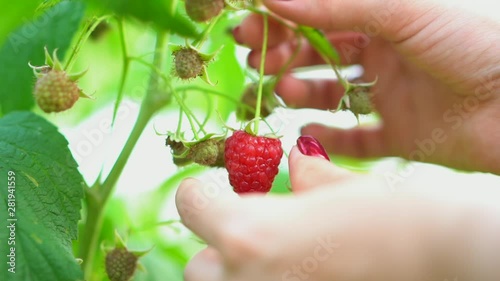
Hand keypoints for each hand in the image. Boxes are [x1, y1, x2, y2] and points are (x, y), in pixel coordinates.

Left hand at [176, 147, 499, 280]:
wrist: (443, 261)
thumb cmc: (394, 220)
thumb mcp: (341, 188)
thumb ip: (306, 177)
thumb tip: (298, 163)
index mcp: (250, 235)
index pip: (190, 205)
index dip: (204, 193)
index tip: (218, 190)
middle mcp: (244, 280)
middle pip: (198, 266)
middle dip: (219, 247)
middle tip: (254, 234)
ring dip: (237, 271)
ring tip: (280, 257)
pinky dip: (266, 279)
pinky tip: (302, 270)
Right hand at [234, 0, 499, 173]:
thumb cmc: (474, 44)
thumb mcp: (402, 12)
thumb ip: (335, 5)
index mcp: (385, 19)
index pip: (319, 17)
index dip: (281, 21)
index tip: (246, 28)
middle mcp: (384, 56)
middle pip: (319, 57)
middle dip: (284, 56)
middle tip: (256, 63)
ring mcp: (390, 97)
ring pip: (331, 96)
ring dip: (300, 93)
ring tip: (283, 91)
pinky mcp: (400, 137)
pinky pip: (355, 140)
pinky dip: (327, 139)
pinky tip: (304, 135)